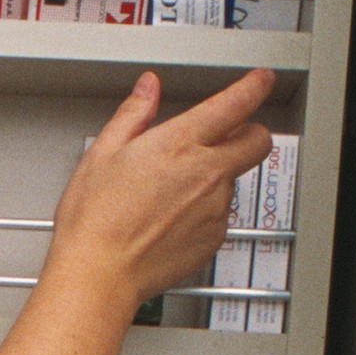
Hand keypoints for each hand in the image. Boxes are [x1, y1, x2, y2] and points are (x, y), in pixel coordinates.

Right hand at [43, 70, 278, 315]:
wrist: (100, 273)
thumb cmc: (95, 219)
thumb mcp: (102, 152)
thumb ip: (134, 114)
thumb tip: (148, 88)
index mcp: (180, 144)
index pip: (237, 104)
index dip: (254, 86)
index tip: (260, 81)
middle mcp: (207, 174)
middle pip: (258, 141)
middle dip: (250, 132)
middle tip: (230, 134)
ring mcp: (215, 208)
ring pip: (234, 179)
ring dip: (217, 176)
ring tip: (172, 191)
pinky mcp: (214, 238)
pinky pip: (221, 215)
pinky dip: (205, 210)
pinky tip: (171, 218)